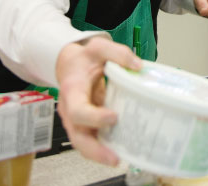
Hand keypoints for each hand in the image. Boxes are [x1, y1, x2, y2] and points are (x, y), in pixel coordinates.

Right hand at [55, 36, 141, 165]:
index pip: (78, 110)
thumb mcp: (98, 48)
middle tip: (115, 157)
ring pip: (83, 143)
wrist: (69, 64)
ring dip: (99, 154)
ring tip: (120, 159)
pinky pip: (91, 139)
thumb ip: (118, 53)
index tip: (114, 117)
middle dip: (95, 150)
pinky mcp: (84, 124)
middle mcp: (70, 109)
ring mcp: (76, 120)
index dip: (94, 117)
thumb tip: (138, 66)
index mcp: (72, 91)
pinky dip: (103, 147)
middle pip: (77, 136)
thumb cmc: (82, 58)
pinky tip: (120, 150)